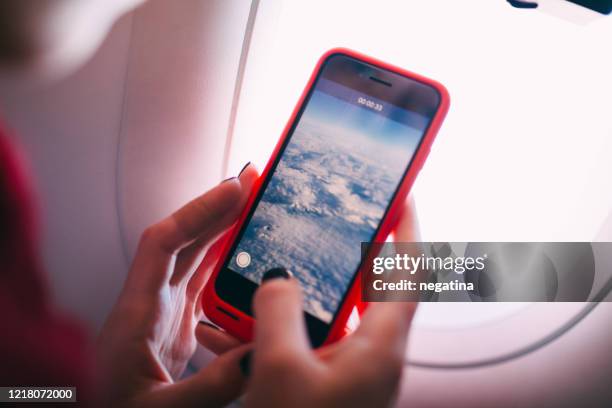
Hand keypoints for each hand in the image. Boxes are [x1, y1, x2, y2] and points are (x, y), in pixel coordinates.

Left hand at [96, 164, 257, 407]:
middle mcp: (149, 304)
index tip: (233, 190)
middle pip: (184, 242)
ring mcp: (163, 314)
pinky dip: (225, 267)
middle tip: (251, 185)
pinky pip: (204, 287)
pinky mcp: (177, 329)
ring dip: (223, 234)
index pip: (163, 242)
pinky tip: (244, 261)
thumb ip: (207, 387)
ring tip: (252, 212)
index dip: (198, 211)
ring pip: (195, 260)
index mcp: (136, 313)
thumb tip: (257, 356)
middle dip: (217, 210)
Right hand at [244, 199, 418, 407]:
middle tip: (324, 224)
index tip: (400, 196)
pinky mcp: (333, 383)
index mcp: (380, 345)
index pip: (410, 271)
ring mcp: (354, 369)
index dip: (409, 228)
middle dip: (345, 253)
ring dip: (307, 292)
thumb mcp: (280, 368)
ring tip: (272, 272)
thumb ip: (278, 310)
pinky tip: (253, 325)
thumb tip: (278, 276)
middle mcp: (374, 354)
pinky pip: (316, 338)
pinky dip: (291, 324)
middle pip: (370, 285)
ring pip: (336, 313)